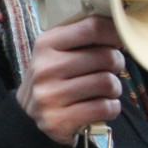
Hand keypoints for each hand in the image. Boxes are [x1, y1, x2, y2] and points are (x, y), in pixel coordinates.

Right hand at [16, 15, 125, 144]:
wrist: (26, 115)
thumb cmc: (52, 78)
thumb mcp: (56, 51)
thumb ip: (81, 37)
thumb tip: (119, 27)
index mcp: (46, 44)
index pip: (91, 28)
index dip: (114, 33)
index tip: (121, 40)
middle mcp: (45, 69)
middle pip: (105, 57)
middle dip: (117, 64)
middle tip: (112, 69)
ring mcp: (50, 96)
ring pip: (107, 83)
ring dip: (115, 88)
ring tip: (106, 90)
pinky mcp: (59, 120)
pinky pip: (104, 107)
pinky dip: (112, 107)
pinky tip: (103, 106)